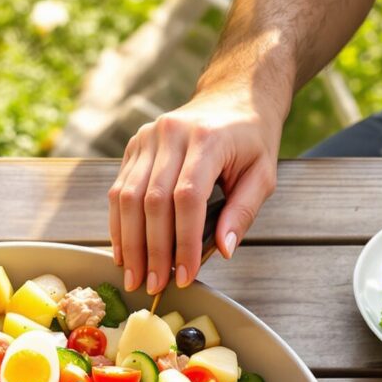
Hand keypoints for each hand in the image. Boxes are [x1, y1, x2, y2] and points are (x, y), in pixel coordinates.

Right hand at [108, 87, 280, 294]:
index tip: (185, 275)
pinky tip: (124, 251)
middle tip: (154, 285)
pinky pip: (118, 190)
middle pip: (151, 201)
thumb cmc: (251, 139)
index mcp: (207, 139)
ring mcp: (148, 138)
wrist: (234, 96)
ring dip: (129, 243)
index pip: (187, 198)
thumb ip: (243, 212)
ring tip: (134, 276)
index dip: (183, 241)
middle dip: (152, 250)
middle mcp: (171, 134)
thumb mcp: (262, 175)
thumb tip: (223, 251)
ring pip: (126, 197)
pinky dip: (119, 225)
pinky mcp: (134, 146)